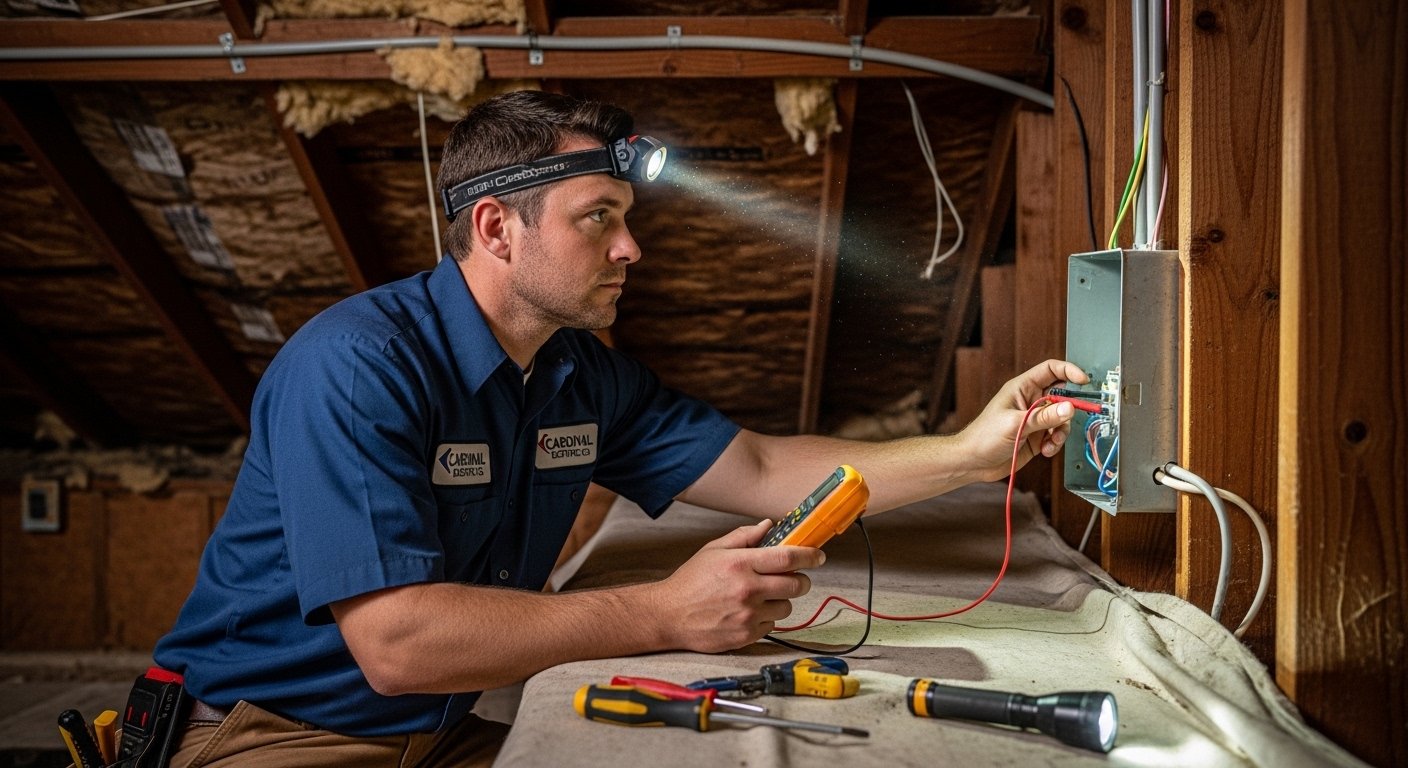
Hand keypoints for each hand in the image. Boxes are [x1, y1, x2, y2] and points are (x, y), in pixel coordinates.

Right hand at [653, 520, 821, 652]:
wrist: (668, 615)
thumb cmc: (690, 581)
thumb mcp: (713, 550)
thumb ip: (744, 536)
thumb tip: (769, 525)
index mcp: (740, 563)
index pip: (788, 557)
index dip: (810, 555)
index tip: (819, 556)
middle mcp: (747, 589)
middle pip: (797, 584)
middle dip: (800, 580)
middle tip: (792, 578)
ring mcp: (748, 615)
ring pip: (787, 607)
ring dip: (781, 600)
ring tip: (761, 597)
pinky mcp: (746, 635)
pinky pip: (772, 625)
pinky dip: (766, 618)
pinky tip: (748, 612)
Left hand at [957, 359, 1089, 482]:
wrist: (974, 462)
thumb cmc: (984, 437)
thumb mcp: (1016, 424)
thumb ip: (1044, 417)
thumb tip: (1069, 408)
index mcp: (1022, 388)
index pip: (1051, 370)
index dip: (1069, 371)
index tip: (1084, 381)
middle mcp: (1031, 401)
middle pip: (1062, 396)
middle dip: (1069, 408)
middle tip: (1067, 419)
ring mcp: (1035, 419)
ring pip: (1062, 418)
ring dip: (1061, 431)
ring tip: (1050, 441)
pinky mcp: (1037, 436)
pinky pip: (1056, 435)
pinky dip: (1055, 443)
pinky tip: (1045, 450)